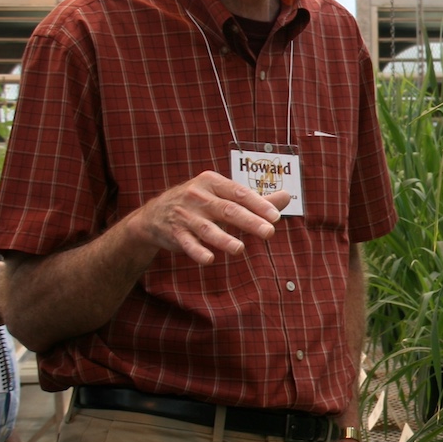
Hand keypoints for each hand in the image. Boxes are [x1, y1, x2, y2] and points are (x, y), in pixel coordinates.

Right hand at [126, 170, 292, 265]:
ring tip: (239, 249)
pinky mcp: (175, 233)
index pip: (239, 193)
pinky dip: (197, 251)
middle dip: (249, 221)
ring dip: (224, 239)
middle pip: (228, 210)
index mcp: (212, 182)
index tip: (275, 216)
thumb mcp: (223, 195)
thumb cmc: (199, 203)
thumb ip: (255, 199)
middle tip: (269, 232)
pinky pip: (187, 243)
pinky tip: (209, 260)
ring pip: (207, 228)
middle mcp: (197, 196)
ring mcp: (185, 215)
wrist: (154, 214)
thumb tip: (287, 197)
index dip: (258, 204)